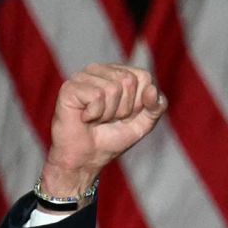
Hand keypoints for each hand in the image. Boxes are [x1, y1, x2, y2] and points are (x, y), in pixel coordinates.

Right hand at [40, 63, 167, 201]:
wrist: (87, 158)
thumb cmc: (112, 137)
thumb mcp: (144, 123)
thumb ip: (156, 106)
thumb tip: (151, 89)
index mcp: (118, 73)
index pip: (144, 77)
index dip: (140, 102)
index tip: (126, 115)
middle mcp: (100, 70)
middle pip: (128, 80)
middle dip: (124, 108)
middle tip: (108, 119)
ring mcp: (83, 76)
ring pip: (113, 88)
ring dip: (108, 113)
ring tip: (96, 119)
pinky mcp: (70, 86)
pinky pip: (97, 95)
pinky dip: (95, 114)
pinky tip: (85, 117)